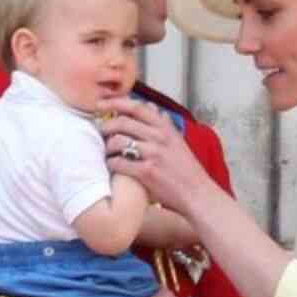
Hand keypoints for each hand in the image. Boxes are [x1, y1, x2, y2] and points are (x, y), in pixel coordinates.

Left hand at [101, 97, 216, 215]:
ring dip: (107, 147)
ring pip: (118, 141)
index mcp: (166, 128)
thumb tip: (153, 108)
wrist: (197, 194)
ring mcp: (153, 154)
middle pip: (123, 122)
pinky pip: (119, 162)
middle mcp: (159, 137)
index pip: (137, 107)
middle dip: (106, 126)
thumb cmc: (186, 170)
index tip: (101, 104)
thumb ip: (164, 125)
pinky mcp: (147, 172)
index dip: (115, 102)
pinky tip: (112, 166)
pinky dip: (111, 163)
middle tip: (100, 132)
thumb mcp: (178, 141)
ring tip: (107, 152)